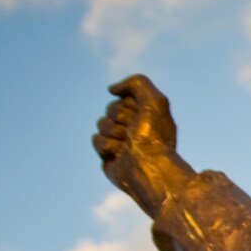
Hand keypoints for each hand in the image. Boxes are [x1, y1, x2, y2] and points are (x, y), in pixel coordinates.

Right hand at [92, 74, 192, 218]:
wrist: (147, 168)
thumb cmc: (154, 136)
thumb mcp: (154, 100)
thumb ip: (137, 82)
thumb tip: (112, 90)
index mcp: (147, 115)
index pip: (124, 97)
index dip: (130, 105)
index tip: (142, 116)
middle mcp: (135, 127)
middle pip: (111, 109)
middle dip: (120, 118)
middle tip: (133, 132)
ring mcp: (121, 141)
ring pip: (101, 123)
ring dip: (113, 132)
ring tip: (127, 145)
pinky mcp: (109, 155)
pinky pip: (96, 139)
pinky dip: (106, 145)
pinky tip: (119, 154)